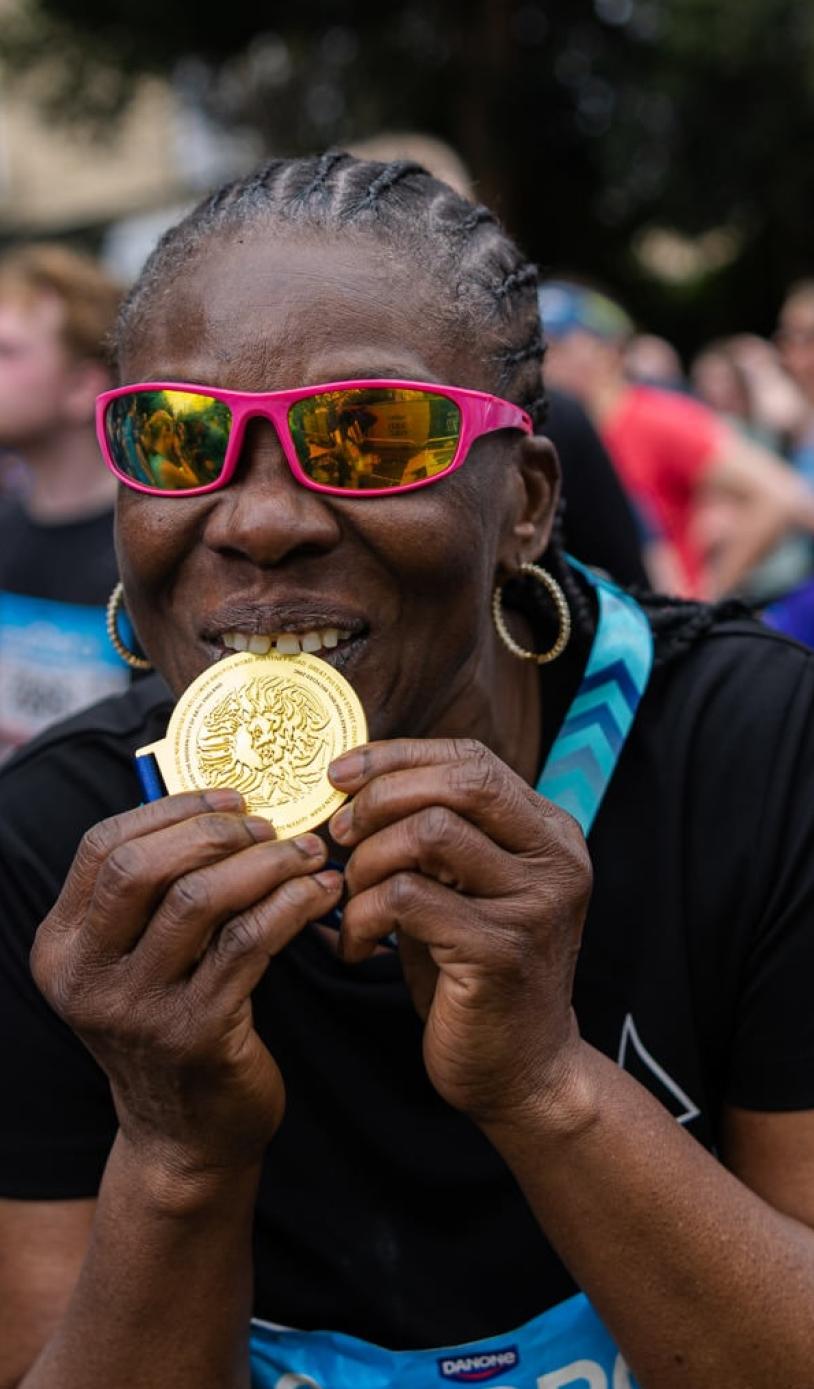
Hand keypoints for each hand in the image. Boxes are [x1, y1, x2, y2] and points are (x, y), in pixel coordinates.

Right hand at [31, 790, 341, 1179]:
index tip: (232, 799)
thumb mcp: (138, 962)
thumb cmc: (173, 1024)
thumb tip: (220, 805)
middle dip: (214, 833)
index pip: (101, 848)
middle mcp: (85, 979)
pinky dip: (291, 905)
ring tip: (307, 856)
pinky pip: (248, 943)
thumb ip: (154, 894)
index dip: (170, 810)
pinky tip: (320, 895)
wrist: (187, 1136)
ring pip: (198, 899)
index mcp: (62, 948)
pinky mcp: (195, 1034)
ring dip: (264, 865)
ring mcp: (136, 1011)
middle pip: (140, 868)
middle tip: (271, 828)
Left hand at [328, 739, 591, 1129]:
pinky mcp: (500, 951)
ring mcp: (534, 905)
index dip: (398, 756)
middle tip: (338, 834)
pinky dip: (363, 915)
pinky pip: (407, 899)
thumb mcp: (466, 887)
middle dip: (381, 798)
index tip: (340, 774)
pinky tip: (356, 946)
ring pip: (428, 833)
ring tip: (349, 899)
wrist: (521, 1070)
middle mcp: (555, 860)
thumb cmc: (476, 971)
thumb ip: (438, 832)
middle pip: (459, 783)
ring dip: (367, 860)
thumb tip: (357, 779)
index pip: (473, 760)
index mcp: (549, 833)